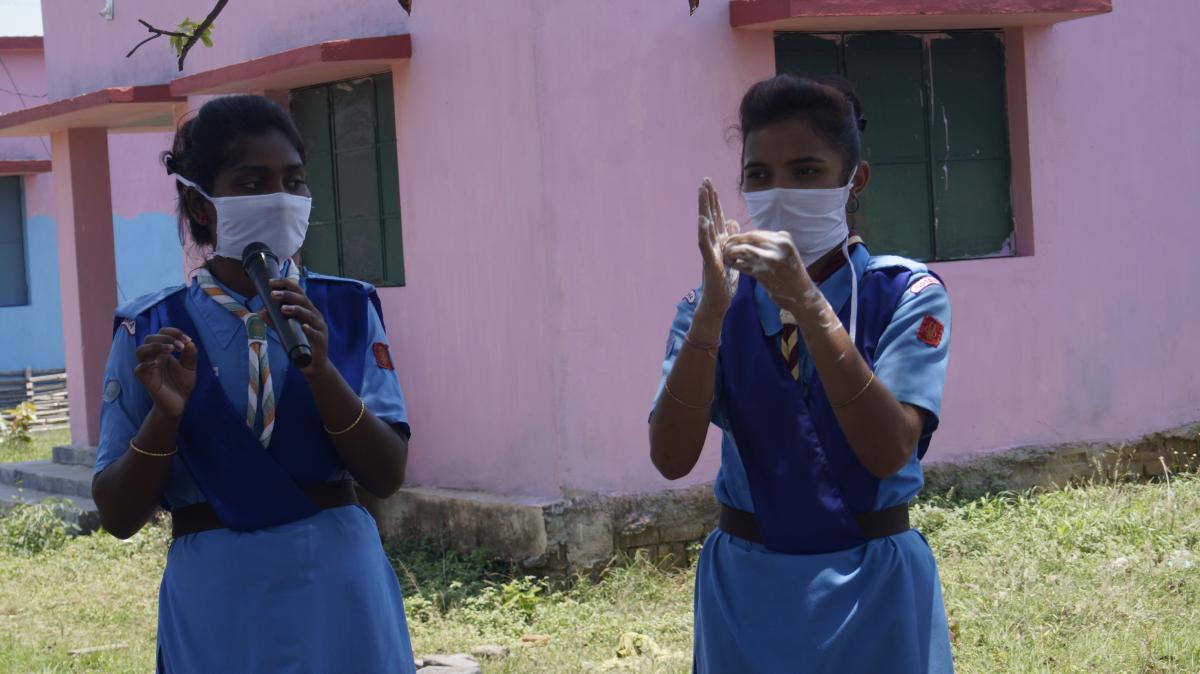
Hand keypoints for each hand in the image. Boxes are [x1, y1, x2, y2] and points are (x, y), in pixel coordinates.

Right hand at [134, 327, 196, 418]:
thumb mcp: (191, 369)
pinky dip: (146, 364)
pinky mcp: (145, 380)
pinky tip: (158, 364)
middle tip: (180, 347)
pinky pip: (138, 369)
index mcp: (164, 351)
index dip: (173, 332)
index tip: (187, 339)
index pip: (162, 332)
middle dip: (165, 338)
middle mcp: (154, 357)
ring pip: (140, 350)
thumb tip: (190, 343)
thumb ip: (191, 355)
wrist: (179, 403)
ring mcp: (148, 367)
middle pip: (149, 338)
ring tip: (171, 349)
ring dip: (155, 346)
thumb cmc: (182, 384)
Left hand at [265, 278, 330, 378]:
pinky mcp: (321, 340)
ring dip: (296, 310)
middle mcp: (314, 315)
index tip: (271, 282)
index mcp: (307, 309)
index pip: (298, 292)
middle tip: (273, 294)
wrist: (314, 363)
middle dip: (287, 295)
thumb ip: (275, 320)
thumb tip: (260, 312)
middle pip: (303, 300)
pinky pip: (315, 333)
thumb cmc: (300, 343)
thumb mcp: (285, 330)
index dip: (285, 285)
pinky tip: (303, 326)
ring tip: (283, 308)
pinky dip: (309, 329)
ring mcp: (319, 327)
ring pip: (309, 314)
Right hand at [697, 178, 739, 318]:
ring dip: (703, 208)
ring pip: (705, 226)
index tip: (710, 183)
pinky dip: (703, 232)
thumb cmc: (724, 279)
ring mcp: (709, 251)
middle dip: (707, 198)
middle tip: (704, 180)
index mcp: (719, 240)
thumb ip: (731, 237)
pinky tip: (703, 220)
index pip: (717, 216)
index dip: (714, 200)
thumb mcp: (732, 254)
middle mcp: (712, 243)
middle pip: (709, 216)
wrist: (719, 299)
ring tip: (701, 192)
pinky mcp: (709, 262)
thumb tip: (733, 221)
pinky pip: (705, 245)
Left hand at [723, 230, 814, 313]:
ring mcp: (770, 260)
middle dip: (733, 242)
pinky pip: (743, 265)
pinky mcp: (763, 273)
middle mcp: (778, 246)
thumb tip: (744, 237)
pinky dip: (735, 264)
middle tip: (724, 247)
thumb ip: (769, 243)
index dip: (740, 236)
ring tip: (727, 256)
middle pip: (748, 238)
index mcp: (784, 239)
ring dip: (731, 253)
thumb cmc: (791, 273)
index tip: (732, 240)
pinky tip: (732, 264)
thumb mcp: (785, 252)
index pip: (755, 233)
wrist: (800, 294)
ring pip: (743, 250)